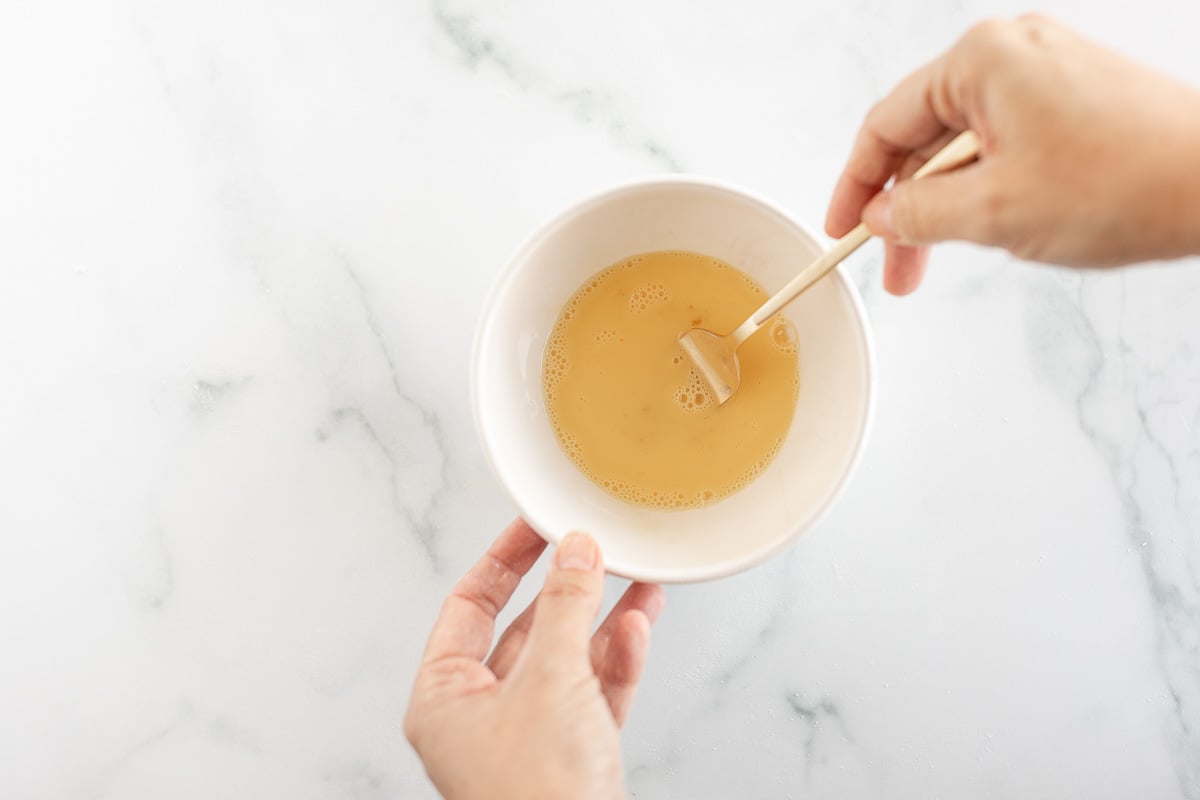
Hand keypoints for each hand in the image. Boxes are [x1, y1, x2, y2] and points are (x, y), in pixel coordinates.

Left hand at [404, 519, 665, 799]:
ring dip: (602, 620)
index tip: (535, 527)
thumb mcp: (551, 680)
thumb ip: (565, 607)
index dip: (504, 560)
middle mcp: (480, 717)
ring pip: (567, 660)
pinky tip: (636, 628)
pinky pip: (593, 694)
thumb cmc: (539, 796)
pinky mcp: (571, 756)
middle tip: (592, 549)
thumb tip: (575, 552)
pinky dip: (616, 662)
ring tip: (635, 580)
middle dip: (566, 590)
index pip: (468, 606)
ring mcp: (528, 738)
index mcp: (444, 699)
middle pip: (524, 629)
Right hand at [825, 14, 1199, 294]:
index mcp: (982, 60)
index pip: (885, 125)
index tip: (844, 230)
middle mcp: (1012, 53)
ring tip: (947, 258)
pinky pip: (1003, 144)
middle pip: (924, 136)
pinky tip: (994, 227)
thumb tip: (882, 217)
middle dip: (906, 208)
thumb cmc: (1128, 182)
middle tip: (897, 266)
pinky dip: (985, 188)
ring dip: (947, 205)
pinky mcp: (1073, 99)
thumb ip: (917, 215)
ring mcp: (1047, 73)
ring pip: (964, 146)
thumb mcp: (992, 212)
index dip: (856, 186)